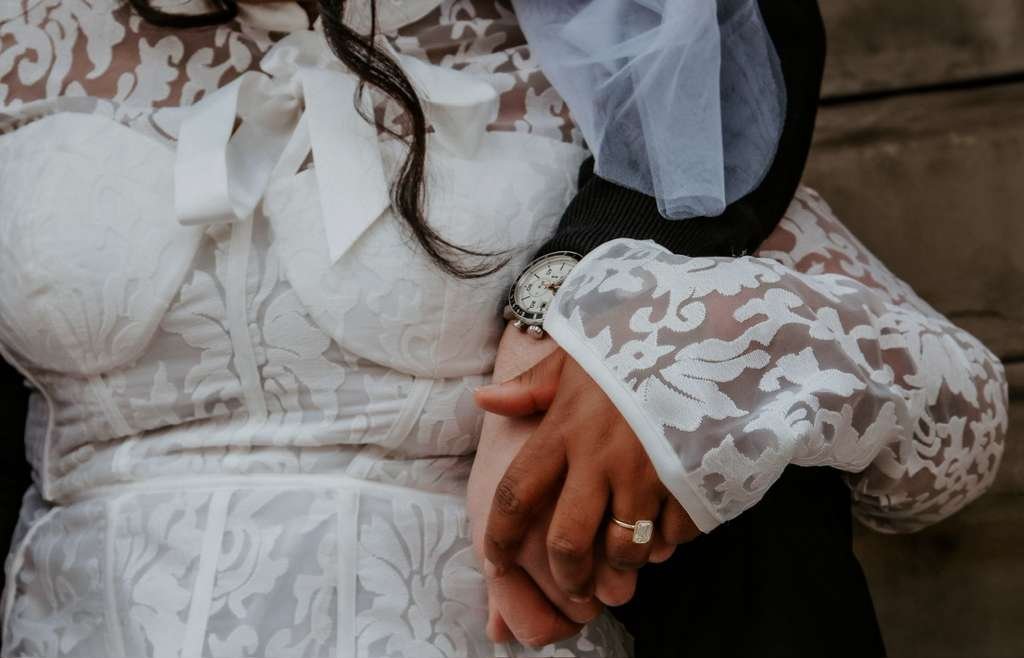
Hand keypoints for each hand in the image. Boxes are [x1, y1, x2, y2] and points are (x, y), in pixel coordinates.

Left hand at [475, 348, 699, 602]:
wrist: (707, 331)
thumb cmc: (634, 345)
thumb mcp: (576, 356)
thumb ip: (531, 387)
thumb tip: (483, 401)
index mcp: (565, 429)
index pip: (517, 494)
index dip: (499, 537)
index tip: (495, 561)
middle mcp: (600, 459)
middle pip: (567, 542)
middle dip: (566, 576)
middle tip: (571, 586)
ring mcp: (647, 474)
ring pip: (622, 550)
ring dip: (618, 567)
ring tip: (619, 565)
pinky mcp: (689, 482)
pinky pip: (672, 536)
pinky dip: (665, 545)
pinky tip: (662, 534)